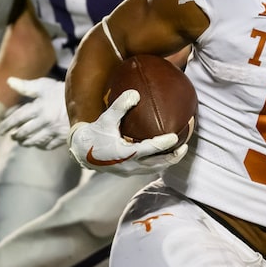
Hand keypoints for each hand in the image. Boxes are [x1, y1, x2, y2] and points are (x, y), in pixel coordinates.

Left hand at [0, 77, 68, 149]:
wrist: (89, 101)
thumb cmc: (64, 92)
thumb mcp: (45, 85)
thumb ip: (26, 86)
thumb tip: (9, 81)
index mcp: (38, 108)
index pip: (16, 119)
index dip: (5, 125)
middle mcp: (44, 121)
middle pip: (23, 132)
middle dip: (15, 135)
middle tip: (12, 136)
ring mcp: (54, 131)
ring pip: (34, 141)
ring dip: (25, 142)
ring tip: (22, 141)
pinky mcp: (63, 137)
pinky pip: (47, 145)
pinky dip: (40, 146)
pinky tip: (38, 144)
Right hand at [68, 90, 187, 175]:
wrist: (81, 151)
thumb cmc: (95, 132)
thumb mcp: (106, 118)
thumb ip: (120, 106)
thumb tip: (135, 93)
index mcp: (123, 153)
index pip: (148, 149)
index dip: (163, 144)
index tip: (174, 137)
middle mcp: (128, 165)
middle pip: (156, 164)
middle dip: (172, 157)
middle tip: (185, 147)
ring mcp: (129, 171)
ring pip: (154, 169)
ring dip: (168, 161)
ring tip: (180, 151)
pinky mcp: (129, 172)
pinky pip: (149, 169)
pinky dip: (160, 162)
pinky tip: (167, 153)